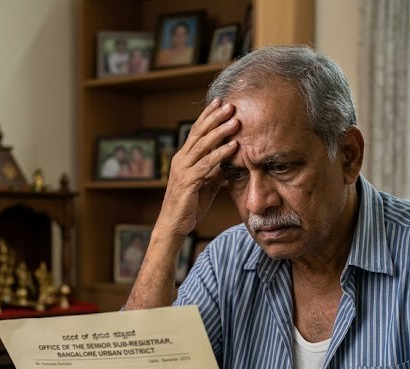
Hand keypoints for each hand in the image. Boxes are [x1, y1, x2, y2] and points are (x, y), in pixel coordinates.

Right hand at [158, 98, 239, 236]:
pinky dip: (221, 154)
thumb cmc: (189, 205)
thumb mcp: (206, 184)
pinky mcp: (188, 182)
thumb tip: (231, 161)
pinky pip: (206, 164)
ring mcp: (183, 170)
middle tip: (230, 104)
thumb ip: (216, 171)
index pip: (196, 132)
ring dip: (220, 131)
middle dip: (214, 117)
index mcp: (184, 158)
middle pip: (199, 133)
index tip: (220, 102)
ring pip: (203, 145)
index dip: (208, 116)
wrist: (173, 225)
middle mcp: (181, 160)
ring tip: (235, 120)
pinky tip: (233, 146)